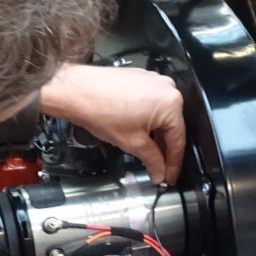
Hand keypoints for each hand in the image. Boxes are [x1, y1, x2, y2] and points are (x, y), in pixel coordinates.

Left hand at [41, 63, 186, 183]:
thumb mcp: (133, 143)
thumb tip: (160, 171)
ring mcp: (155, 81)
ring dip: (157, 136)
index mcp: (171, 103)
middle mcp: (168, 88)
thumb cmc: (100, 109)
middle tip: (160, 170)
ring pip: (162, 116)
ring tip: (149, 155)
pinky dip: (149, 121)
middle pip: (172, 127)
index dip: (174, 164)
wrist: (77, 91)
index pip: (178, 140)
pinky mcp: (142, 79)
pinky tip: (142, 135)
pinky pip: (153, 104)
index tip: (169, 176)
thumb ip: (152, 160)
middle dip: (165, 151)